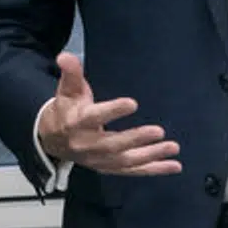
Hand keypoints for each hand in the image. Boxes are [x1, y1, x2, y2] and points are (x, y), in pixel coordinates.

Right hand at [38, 53, 180, 175]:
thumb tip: (65, 56)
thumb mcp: (67, 89)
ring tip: (173, 147)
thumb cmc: (67, 109)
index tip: (133, 103)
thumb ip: (71, 73)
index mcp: (76, 123)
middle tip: (159, 131)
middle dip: (135, 139)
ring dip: (151, 155)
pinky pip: (133, 171)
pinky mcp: (109, 168)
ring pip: (126, 161)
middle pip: (112, 145)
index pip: (94, 117)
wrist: (53, 140)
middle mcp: (87, 145)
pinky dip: (154, 169)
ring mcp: (99, 160)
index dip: (112, 111)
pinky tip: (174, 166)